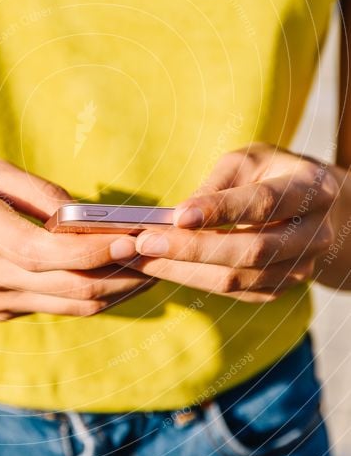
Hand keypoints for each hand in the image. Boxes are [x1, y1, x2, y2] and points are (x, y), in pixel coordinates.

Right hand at [0, 160, 151, 319]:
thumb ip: (39, 193)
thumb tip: (85, 215)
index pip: (56, 255)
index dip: (101, 251)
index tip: (136, 238)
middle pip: (73, 289)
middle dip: (124, 275)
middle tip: (158, 256)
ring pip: (69, 306)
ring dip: (114, 292)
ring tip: (147, 270)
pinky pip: (51, 307)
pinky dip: (86, 295)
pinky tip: (109, 276)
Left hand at [129, 143, 338, 301]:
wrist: (314, 207)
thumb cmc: (270, 173)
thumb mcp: (247, 162)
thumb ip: (217, 186)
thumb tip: (177, 218)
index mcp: (311, 188)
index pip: (264, 203)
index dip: (220, 210)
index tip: (177, 216)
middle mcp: (314, 233)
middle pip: (251, 250)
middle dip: (192, 248)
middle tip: (144, 243)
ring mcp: (301, 267)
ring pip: (239, 279)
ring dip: (184, 271)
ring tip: (140, 258)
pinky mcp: (281, 289)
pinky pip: (234, 293)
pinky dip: (193, 281)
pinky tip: (160, 268)